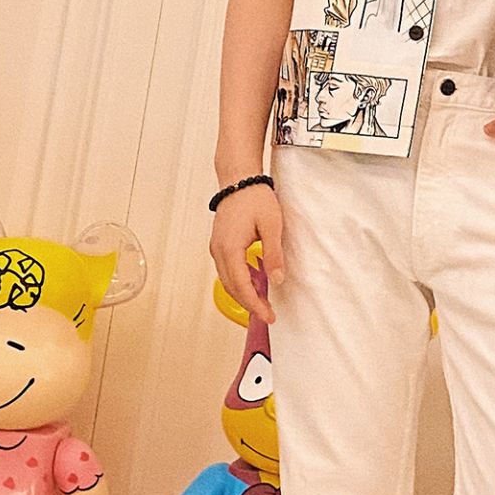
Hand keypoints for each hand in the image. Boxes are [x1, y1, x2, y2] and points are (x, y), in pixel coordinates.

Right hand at [210, 183, 284, 324]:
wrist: (239, 178)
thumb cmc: (255, 198)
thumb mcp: (272, 226)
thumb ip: (274, 254)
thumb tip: (277, 279)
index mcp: (230, 248)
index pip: (242, 286)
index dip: (255, 304)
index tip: (269, 316)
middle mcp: (218, 250)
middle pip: (232, 287)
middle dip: (250, 304)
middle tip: (268, 314)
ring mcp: (216, 248)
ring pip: (227, 281)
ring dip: (244, 294)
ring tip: (263, 303)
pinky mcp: (219, 245)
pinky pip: (227, 271)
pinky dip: (239, 282)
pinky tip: (254, 285)